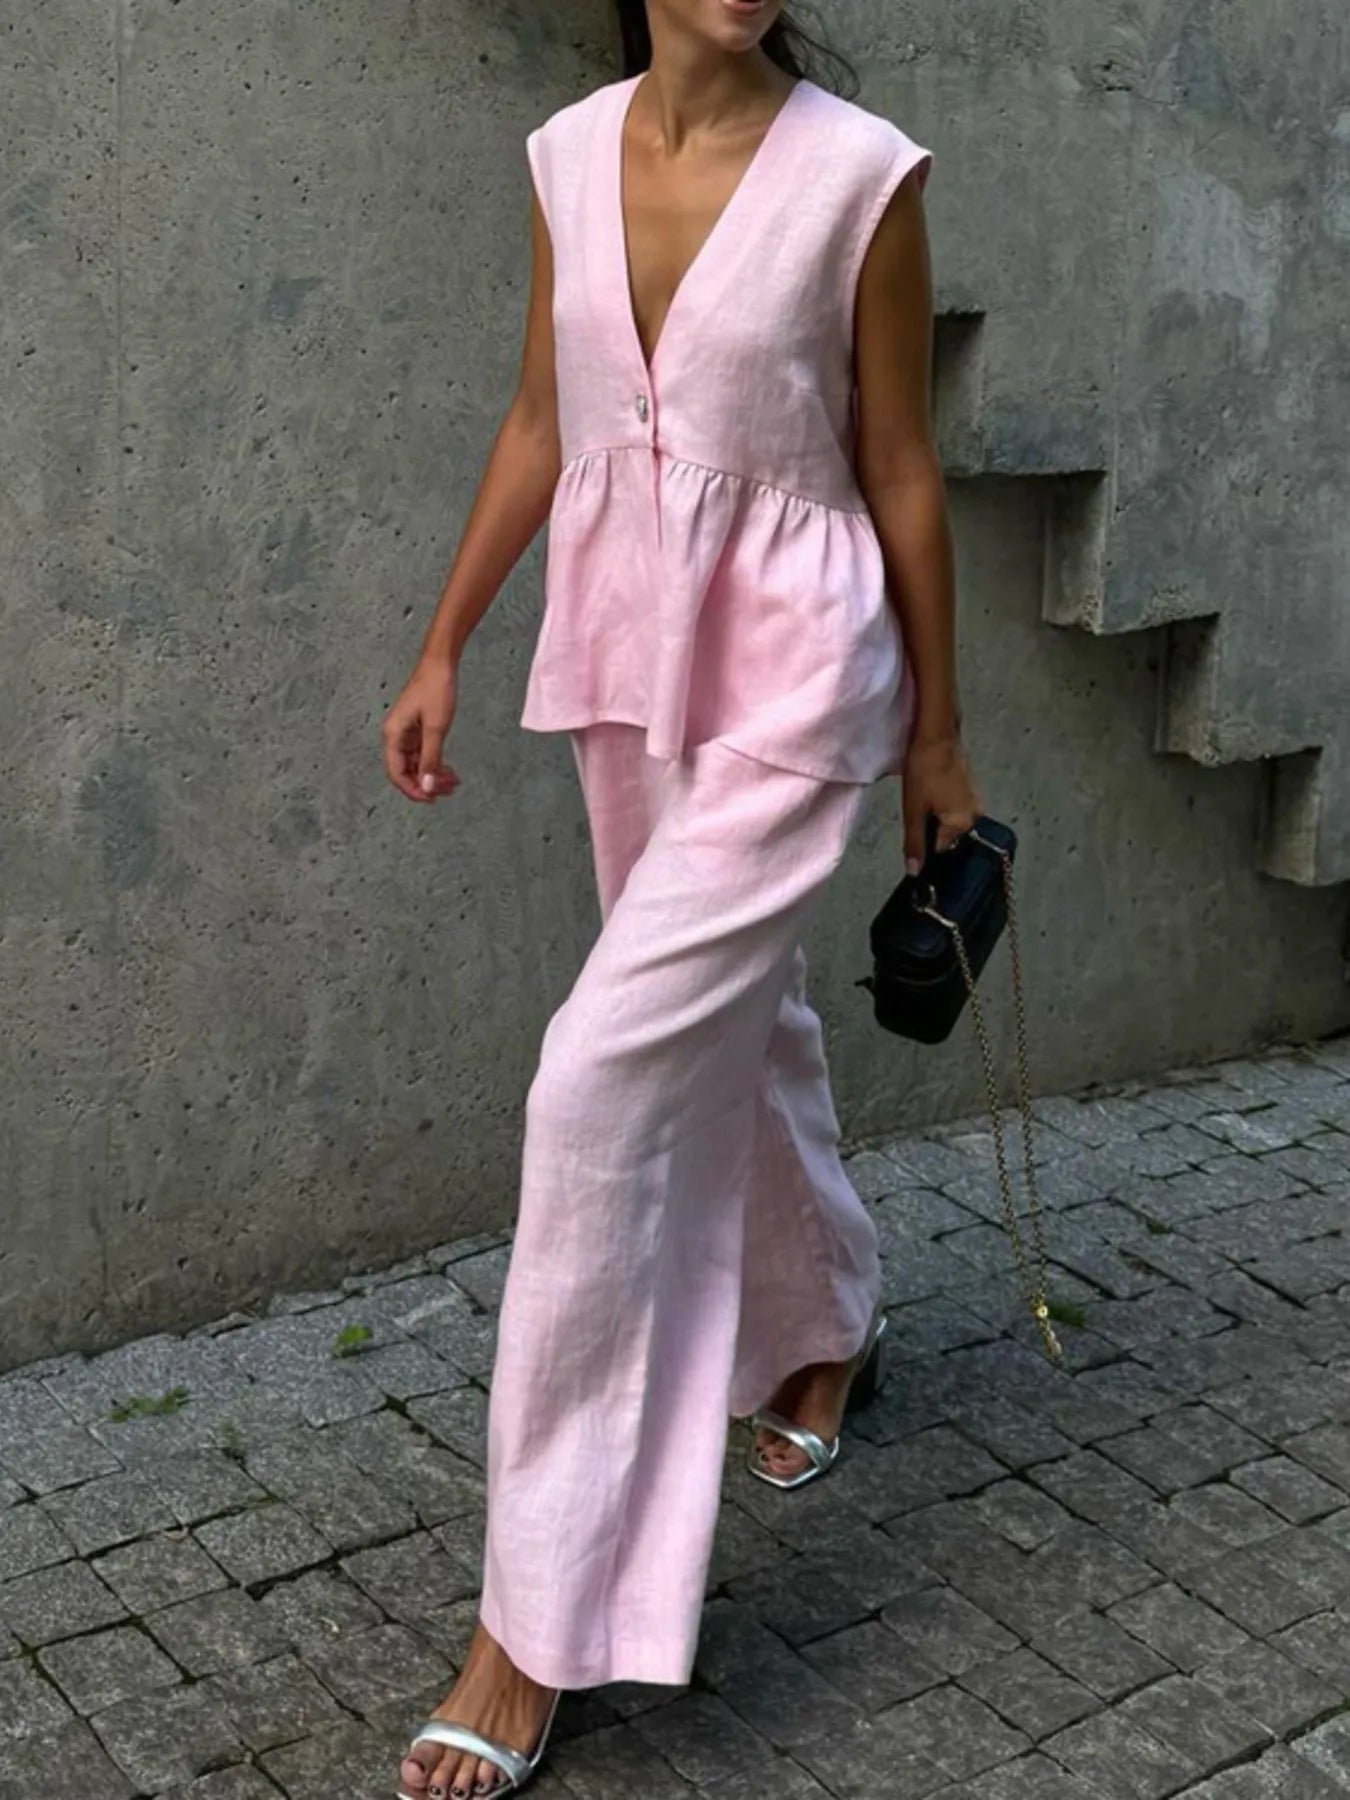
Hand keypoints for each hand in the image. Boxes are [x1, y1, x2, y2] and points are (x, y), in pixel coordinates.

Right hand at [382, 658, 459, 802]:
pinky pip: (423, 754)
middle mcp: (396, 736)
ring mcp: (407, 733)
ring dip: (433, 775)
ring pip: (417, 764)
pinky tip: (449, 770)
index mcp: (393, 735)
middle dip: (426, 783)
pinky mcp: (417, 729)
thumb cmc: (435, 689)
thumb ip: (431, 759)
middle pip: (406, 771)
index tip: (431, 799)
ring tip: (453, 782)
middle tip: (448, 791)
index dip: (413, 790)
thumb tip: (427, 786)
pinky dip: (435, 763)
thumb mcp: (436, 728)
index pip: (396, 773)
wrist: (440, 664)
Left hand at [900, 729, 981, 873]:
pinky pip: (956, 811)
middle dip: (931, 831)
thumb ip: (915, 843)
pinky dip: (942, 808)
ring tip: (923, 801)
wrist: (937, 734)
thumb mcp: (913, 810)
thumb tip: (914, 872)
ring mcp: (975, 804)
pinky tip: (931, 795)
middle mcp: (975, 817)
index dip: (924, 847)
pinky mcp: (972, 792)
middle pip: (948, 838)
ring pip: (951, 824)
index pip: (941, 851)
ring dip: (936, 819)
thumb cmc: (923, 769)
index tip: (913, 835)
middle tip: (917, 812)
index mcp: (962, 824)